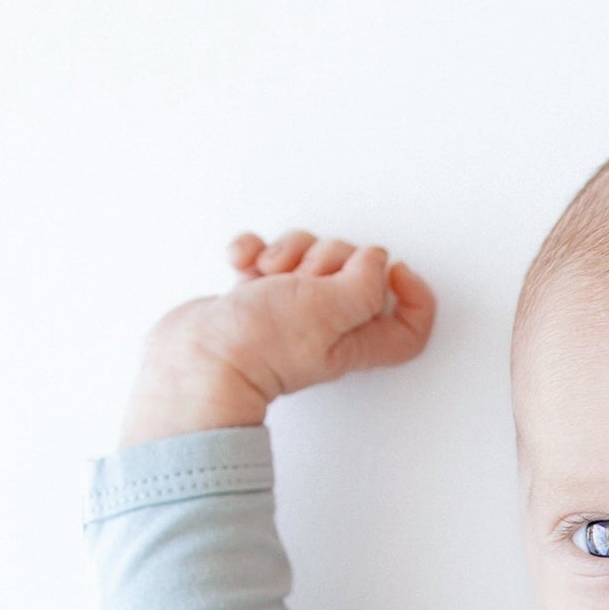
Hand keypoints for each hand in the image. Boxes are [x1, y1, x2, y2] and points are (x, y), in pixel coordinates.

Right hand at [118, 230, 437, 447]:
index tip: (391, 269)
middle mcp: (328, 325)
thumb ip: (364, 283)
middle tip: (303, 278)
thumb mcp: (329, 309)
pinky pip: (264, 254)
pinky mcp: (255, 295)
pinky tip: (241, 264)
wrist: (196, 359)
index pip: (410, 325)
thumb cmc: (258, 345)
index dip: (412, 295)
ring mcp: (289, 308)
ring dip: (286, 251)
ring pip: (308, 255)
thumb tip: (375, 261)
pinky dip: (253, 250)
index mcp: (357, 338)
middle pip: (354, 271)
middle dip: (327, 257)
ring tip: (266, 275)